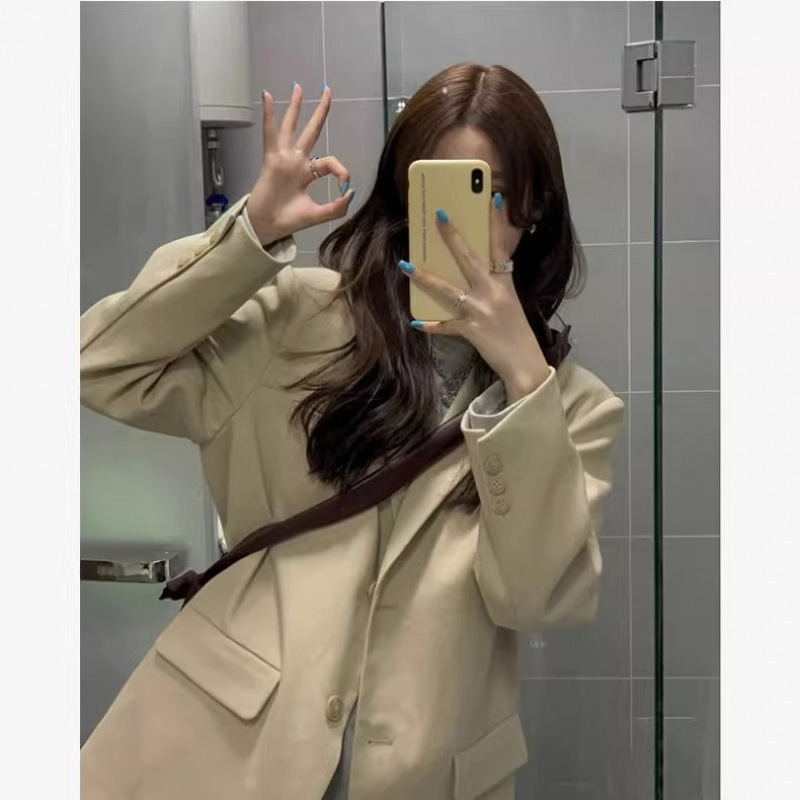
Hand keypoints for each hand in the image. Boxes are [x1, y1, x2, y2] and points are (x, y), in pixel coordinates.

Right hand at [246, 85, 355, 244]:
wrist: (267, 227)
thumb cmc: (288, 221)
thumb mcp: (318, 215)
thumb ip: (337, 207)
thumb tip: (352, 192)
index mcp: (307, 173)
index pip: (330, 162)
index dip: (342, 172)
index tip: (344, 189)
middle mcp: (296, 162)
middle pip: (311, 131)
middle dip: (320, 111)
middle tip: (326, 91)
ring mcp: (284, 159)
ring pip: (291, 127)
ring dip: (295, 107)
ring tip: (298, 87)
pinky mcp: (272, 160)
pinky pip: (270, 134)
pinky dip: (269, 115)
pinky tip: (268, 96)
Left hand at [398, 196, 549, 402]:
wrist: (524, 363)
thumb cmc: (517, 332)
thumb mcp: (511, 303)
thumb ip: (495, 286)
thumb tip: (478, 272)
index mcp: (505, 283)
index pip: (500, 246)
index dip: (496, 222)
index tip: (492, 197)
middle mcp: (492, 293)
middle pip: (469, 259)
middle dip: (453, 237)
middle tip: (439, 216)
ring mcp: (481, 311)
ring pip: (448, 289)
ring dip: (425, 277)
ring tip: (406, 265)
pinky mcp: (471, 330)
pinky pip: (446, 326)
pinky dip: (432, 326)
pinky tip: (417, 323)